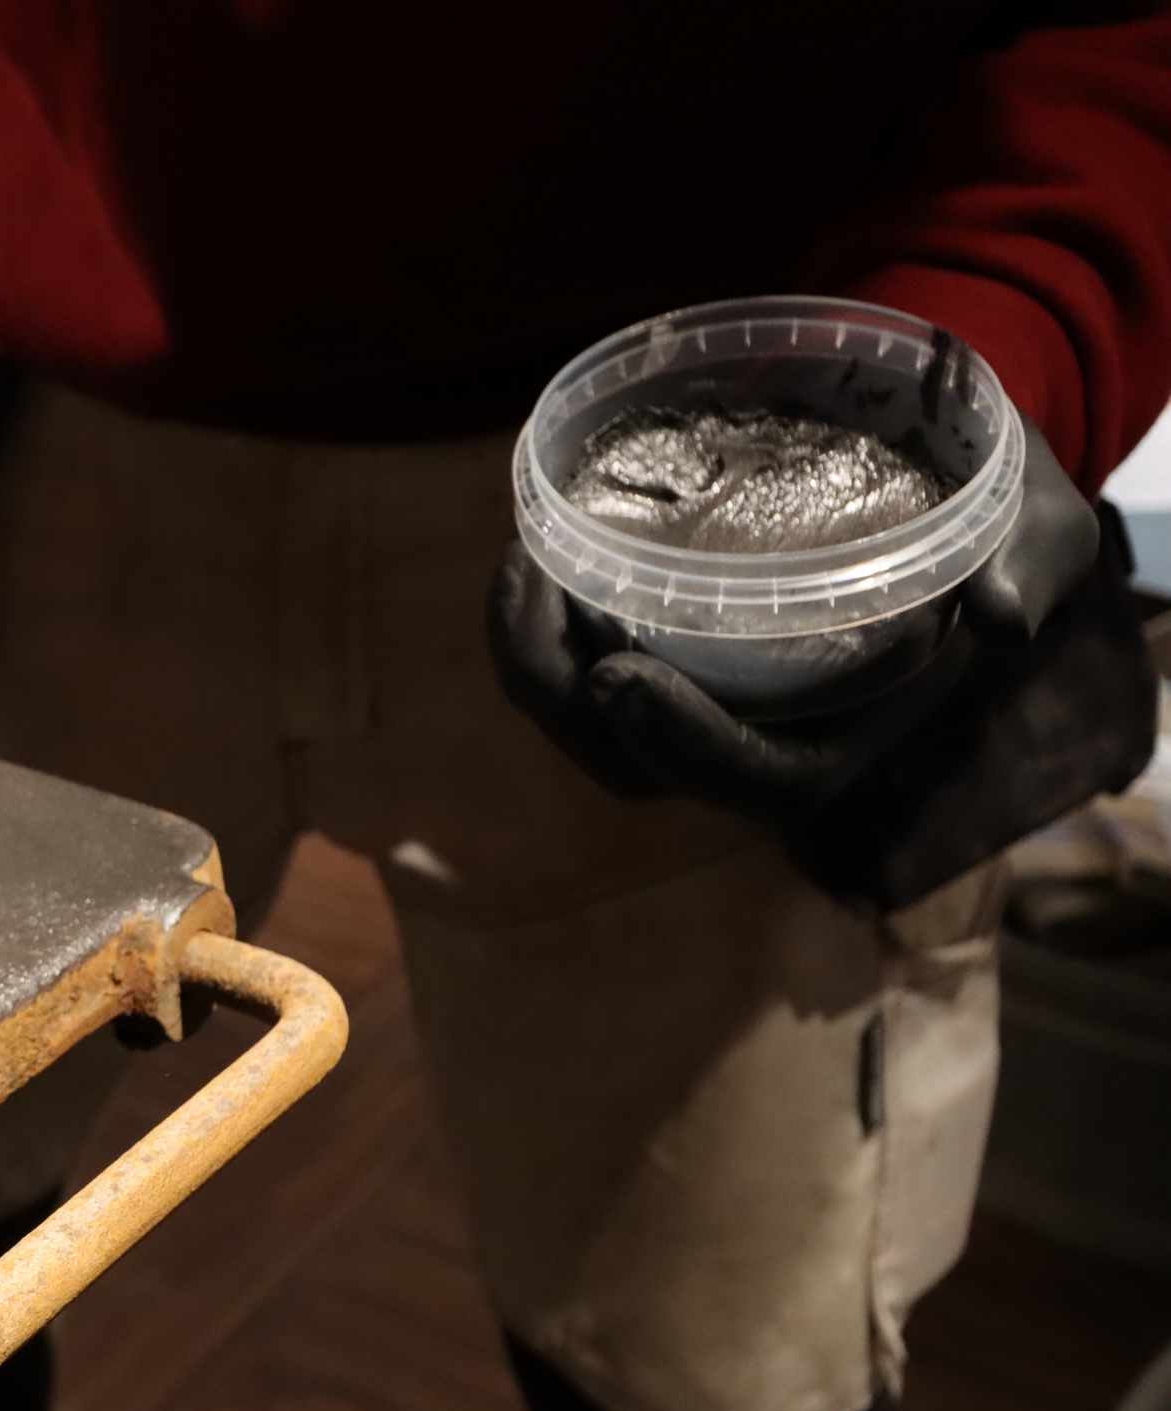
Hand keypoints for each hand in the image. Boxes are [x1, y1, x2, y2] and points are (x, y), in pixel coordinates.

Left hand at [492, 424, 1158, 907]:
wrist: (942, 480)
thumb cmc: (990, 511)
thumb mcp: (1036, 520)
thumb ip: (1028, 561)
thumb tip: (1001, 616)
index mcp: (848, 735)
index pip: (757, 782)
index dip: (684, 748)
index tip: (619, 676)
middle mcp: (761, 736)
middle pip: (639, 765)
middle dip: (567, 699)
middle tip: (538, 595)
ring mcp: (699, 702)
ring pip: (586, 724)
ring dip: (534, 660)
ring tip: (523, 569)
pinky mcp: (655, 654)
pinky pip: (569, 672)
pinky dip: (536, 629)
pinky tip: (528, 557)